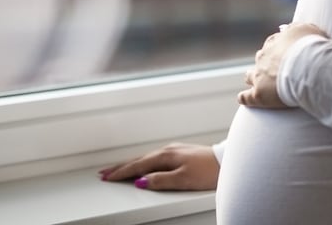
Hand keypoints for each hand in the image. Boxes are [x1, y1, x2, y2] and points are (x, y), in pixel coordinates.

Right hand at [99, 143, 218, 190]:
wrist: (226, 161)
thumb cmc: (208, 170)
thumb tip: (141, 181)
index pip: (137, 165)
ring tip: (118, 169)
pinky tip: (142, 165)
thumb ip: (160, 180)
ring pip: (145, 157)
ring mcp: (173, 150)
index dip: (121, 172)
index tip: (108, 177)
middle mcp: (167, 150)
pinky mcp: (180, 152)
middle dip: (120, 167)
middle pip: (138, 159)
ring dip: (130, 163)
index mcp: (165, 156)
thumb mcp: (183, 179)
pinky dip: (143, 161)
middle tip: (105, 173)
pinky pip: (154, 157)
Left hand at [237, 22, 325, 108]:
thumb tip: (286, 28)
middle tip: (276, 70)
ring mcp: (260, 75)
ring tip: (258, 84)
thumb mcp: (307, 30)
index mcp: (275, 42)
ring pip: (250, 76)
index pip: (272, 44)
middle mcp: (264, 57)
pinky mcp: (259, 94)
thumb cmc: (311, 47)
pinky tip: (242, 99)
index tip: (283, 54)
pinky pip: (247, 97)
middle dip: (265, 63)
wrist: (309, 66)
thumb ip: (296, 29)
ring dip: (252, 78)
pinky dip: (244, 98)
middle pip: (260, 59)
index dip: (277, 50)